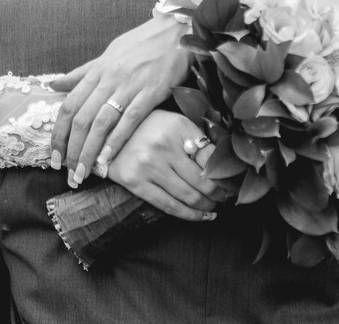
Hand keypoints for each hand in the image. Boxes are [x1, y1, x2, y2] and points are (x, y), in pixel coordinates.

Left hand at [48, 14, 188, 186]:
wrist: (176, 31)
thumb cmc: (142, 43)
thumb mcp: (109, 54)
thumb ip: (83, 73)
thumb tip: (54, 84)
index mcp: (97, 71)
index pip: (69, 106)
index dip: (59, 133)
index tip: (54, 155)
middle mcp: (109, 79)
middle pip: (82, 119)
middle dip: (71, 150)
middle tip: (68, 174)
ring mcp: (129, 86)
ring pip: (101, 123)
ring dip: (90, 152)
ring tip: (84, 174)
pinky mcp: (151, 92)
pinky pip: (129, 120)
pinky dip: (116, 141)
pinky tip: (108, 159)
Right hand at [104, 110, 226, 221]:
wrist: (106, 133)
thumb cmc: (148, 126)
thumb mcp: (174, 121)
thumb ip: (196, 137)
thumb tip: (224, 163)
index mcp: (178, 126)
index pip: (211, 157)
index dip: (225, 174)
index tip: (232, 182)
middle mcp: (163, 146)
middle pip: (203, 180)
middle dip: (219, 194)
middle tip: (226, 198)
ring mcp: (148, 166)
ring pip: (188, 196)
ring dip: (207, 206)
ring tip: (215, 207)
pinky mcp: (135, 182)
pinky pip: (169, 206)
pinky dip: (190, 215)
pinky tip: (203, 217)